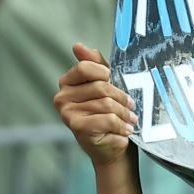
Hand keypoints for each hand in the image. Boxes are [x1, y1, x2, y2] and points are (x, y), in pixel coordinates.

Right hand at [56, 43, 137, 165]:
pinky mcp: (77, 127)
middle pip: (100, 86)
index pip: (86, 67)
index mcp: (67, 83)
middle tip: (132, 106)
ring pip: (106, 104)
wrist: (112, 148)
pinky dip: (121, 125)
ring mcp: (67, 113)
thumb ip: (95, 65)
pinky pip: (107, 119)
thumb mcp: (105, 86)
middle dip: (121, 97)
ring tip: (131, 120)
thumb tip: (77, 45)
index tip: (115, 82)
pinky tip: (125, 130)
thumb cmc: (110, 115)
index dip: (105, 73)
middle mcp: (62, 97)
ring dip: (124, 113)